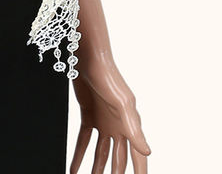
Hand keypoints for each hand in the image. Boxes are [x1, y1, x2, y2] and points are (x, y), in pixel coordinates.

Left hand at [70, 55, 150, 173]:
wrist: (88, 59)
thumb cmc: (109, 78)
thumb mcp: (123, 104)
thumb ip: (134, 129)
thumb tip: (148, 151)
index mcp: (130, 126)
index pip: (137, 156)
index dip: (139, 172)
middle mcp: (118, 127)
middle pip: (118, 159)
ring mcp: (103, 122)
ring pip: (101, 153)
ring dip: (96, 169)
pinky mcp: (88, 116)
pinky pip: (84, 141)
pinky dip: (79, 155)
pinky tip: (74, 168)